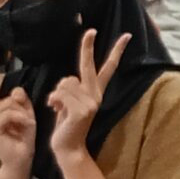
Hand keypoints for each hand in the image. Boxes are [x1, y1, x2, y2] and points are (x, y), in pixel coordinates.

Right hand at [0, 54, 38, 173]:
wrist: (22, 157)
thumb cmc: (22, 134)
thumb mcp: (24, 111)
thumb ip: (19, 99)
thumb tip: (15, 91)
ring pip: (9, 102)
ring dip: (22, 112)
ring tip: (23, 125)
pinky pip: (10, 113)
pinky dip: (21, 119)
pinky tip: (23, 128)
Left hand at [46, 30, 129, 158]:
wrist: (68, 147)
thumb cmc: (66, 124)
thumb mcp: (69, 103)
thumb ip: (71, 90)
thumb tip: (66, 82)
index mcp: (95, 92)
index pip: (108, 68)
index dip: (116, 51)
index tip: (125, 36)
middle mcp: (96, 95)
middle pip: (88, 65)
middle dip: (88, 46)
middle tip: (91, 31)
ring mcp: (90, 103)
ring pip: (65, 82)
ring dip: (56, 93)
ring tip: (59, 107)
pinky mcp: (81, 110)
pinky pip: (60, 93)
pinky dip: (53, 100)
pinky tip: (56, 110)